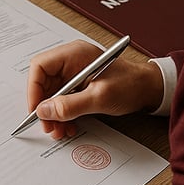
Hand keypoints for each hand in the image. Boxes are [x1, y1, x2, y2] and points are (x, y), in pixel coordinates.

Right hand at [27, 39, 161, 139]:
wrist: (149, 89)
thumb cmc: (130, 85)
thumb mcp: (99, 97)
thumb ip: (70, 105)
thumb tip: (44, 111)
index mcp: (74, 54)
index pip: (40, 66)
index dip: (34, 89)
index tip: (36, 110)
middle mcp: (71, 61)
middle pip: (44, 82)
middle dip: (44, 106)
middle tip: (48, 125)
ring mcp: (75, 72)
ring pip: (52, 94)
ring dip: (54, 114)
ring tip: (60, 130)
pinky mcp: (80, 84)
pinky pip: (63, 99)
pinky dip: (63, 113)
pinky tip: (69, 125)